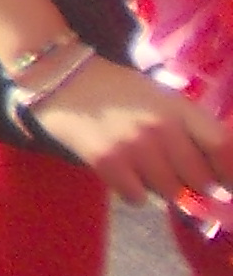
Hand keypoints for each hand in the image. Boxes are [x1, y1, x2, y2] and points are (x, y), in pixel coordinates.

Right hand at [27, 55, 232, 206]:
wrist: (59, 77)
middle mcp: (161, 128)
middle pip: (200, 180)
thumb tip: (214, 170)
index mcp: (177, 108)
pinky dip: (134, 192)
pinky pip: (138, 198)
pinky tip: (123, 173)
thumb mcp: (159, 97)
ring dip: (162, 188)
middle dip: (195, 185)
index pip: (222, 148)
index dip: (230, 173)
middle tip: (180, 178)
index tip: (226, 184)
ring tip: (145, 170)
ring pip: (170, 193)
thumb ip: (188, 127)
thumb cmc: (116, 88)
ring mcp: (134, 147)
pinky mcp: (108, 163)